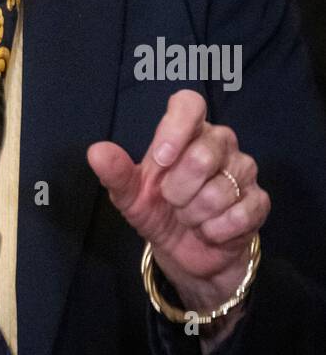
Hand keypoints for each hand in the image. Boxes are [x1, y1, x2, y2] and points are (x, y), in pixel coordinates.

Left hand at [87, 89, 268, 339]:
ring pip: (220, 190)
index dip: (176, 129)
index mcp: (187, 130)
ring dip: (196, 216)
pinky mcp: (259, 201)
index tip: (160, 160)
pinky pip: (240, 215)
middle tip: (173, 202)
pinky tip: (210, 231)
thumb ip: (116, 172)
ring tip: (191, 218)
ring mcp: (243, 170)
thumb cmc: (158, 210)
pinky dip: (216, 232)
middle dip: (178, 191)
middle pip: (203, 155)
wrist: (185, 251)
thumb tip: (96, 152)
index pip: (190, 103)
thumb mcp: (130, 195)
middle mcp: (220, 142)